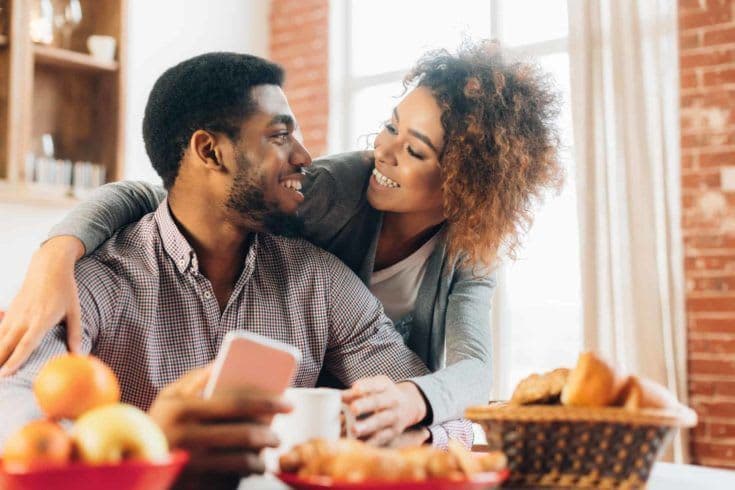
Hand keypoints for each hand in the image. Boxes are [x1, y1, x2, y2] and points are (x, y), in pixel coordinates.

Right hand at [0, 236, 84, 375]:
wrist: (48, 266)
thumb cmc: (64, 289)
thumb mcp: (74, 310)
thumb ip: (75, 333)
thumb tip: (78, 355)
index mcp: (41, 320)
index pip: (26, 344)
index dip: (15, 360)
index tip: (6, 375)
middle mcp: (24, 319)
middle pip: (6, 345)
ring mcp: (14, 314)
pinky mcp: (9, 311)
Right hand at [149, 366, 291, 477]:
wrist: (128, 466)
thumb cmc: (157, 425)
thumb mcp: (168, 398)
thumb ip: (196, 378)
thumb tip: (223, 361)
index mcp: (184, 409)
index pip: (238, 403)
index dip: (269, 402)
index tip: (289, 403)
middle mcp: (188, 437)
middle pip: (245, 434)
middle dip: (270, 433)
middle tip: (278, 432)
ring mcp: (191, 465)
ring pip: (243, 461)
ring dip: (263, 456)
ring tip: (268, 449)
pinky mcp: (194, 485)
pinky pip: (232, 480)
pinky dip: (247, 472)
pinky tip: (253, 465)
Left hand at [342, 375, 426, 445]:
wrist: (408, 406)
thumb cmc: (383, 394)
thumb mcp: (374, 386)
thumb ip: (357, 391)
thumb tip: (339, 397)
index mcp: (385, 386)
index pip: (375, 384)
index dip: (366, 386)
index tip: (355, 388)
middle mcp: (392, 400)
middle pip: (378, 402)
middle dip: (365, 405)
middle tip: (353, 408)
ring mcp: (394, 417)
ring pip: (381, 421)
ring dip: (367, 426)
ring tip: (354, 430)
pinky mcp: (393, 432)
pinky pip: (381, 438)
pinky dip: (370, 442)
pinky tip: (359, 444)